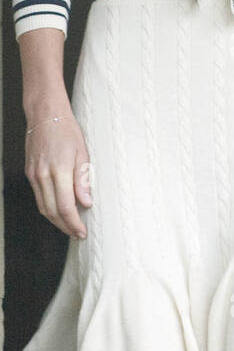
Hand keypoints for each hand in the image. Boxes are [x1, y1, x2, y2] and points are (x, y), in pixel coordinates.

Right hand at [24, 109, 92, 237]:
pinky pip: (39, 197)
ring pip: (43, 207)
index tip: (82, 231)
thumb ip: (83, 180)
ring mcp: (34, 175)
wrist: (45, 115)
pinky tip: (59, 212)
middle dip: (66, 226)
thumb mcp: (82, 153)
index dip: (74, 223)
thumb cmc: (67, 131)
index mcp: (59, 169)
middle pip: (52, 211)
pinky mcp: (30, 173)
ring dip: (56, 221)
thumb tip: (86, 203)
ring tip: (70, 227)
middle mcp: (43, 175)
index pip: (66, 206)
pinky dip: (49, 208)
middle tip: (78, 234)